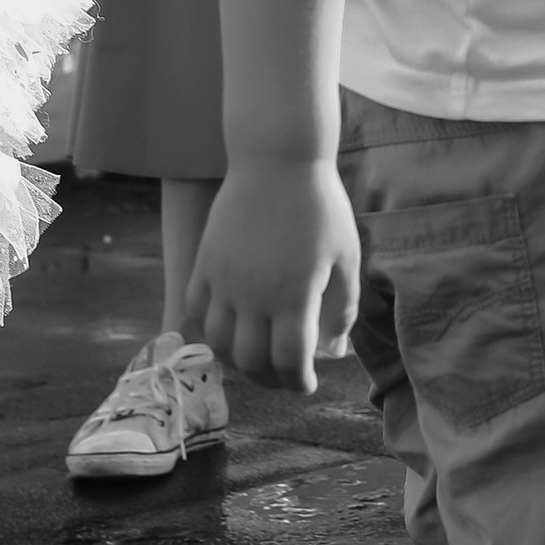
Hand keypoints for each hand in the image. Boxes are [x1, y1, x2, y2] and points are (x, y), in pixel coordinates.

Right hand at [190, 154, 358, 392]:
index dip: (298, 382)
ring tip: (256, 358)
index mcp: (294, 295)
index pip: (290, 360)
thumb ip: (342, 307)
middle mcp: (253, 294)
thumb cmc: (320, 207)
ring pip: (219, 343)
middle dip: (270, 379)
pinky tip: (230, 329)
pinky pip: (197, 311)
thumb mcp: (346, 257)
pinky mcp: (206, 263)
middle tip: (284, 376)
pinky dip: (211, 331)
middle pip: (251, 361)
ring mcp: (224, 280)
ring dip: (238, 361)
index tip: (307, 384)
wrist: (277, 160)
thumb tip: (334, 349)